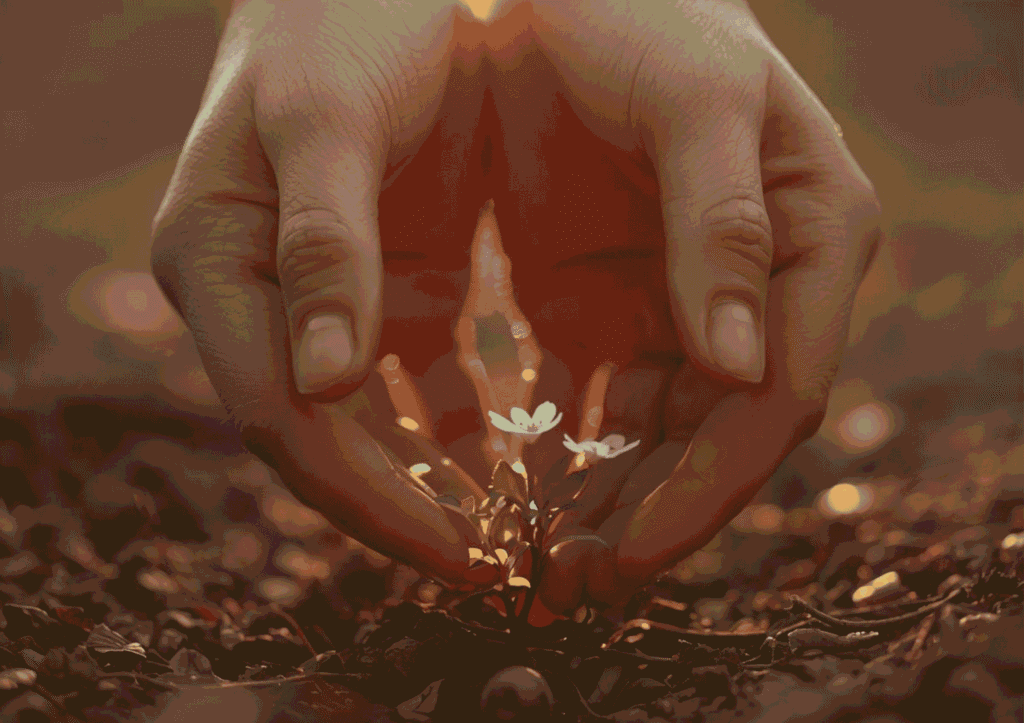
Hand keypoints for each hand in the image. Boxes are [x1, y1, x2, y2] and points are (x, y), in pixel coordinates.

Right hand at [150, 0, 504, 586]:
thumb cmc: (337, 14)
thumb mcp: (326, 117)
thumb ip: (324, 243)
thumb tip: (322, 383)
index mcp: (220, 261)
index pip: (284, 417)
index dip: (367, 498)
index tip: (455, 555)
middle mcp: (264, 293)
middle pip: (327, 437)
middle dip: (407, 509)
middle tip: (497, 566)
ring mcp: (332, 295)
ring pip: (379, 422)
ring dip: (440, 481)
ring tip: (516, 535)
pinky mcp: (393, 280)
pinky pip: (428, 375)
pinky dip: (469, 422)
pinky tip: (522, 462)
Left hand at [473, 0, 880, 613]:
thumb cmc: (646, 8)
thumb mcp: (697, 99)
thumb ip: (725, 225)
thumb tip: (741, 369)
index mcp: (809, 239)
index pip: (772, 395)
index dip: (706, 485)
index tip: (629, 552)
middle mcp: (749, 286)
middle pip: (712, 433)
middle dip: (650, 514)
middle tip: (575, 584)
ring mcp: (671, 302)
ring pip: (648, 432)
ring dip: (601, 501)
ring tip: (540, 561)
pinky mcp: (599, 302)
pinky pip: (587, 401)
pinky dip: (556, 454)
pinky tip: (512, 498)